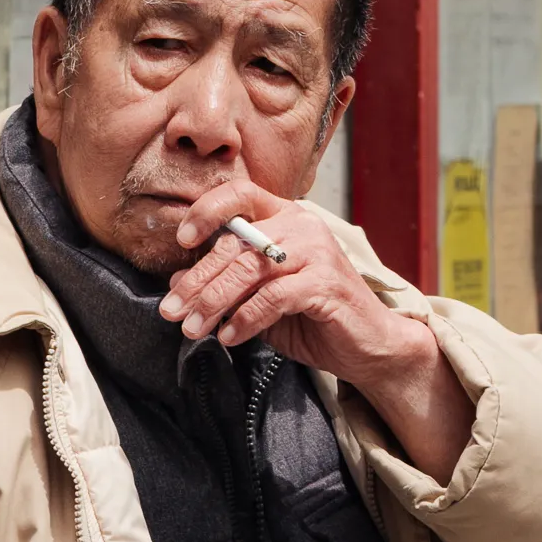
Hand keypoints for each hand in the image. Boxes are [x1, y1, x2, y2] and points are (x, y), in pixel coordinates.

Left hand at [159, 183, 471, 478]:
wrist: (370, 347)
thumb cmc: (316, 319)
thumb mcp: (262, 300)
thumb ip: (226, 285)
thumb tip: (176, 278)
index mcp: (287, 218)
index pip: (240, 195)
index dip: (206, 211)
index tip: (181, 240)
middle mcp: (302, 226)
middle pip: (235, 243)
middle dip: (197, 281)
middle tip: (171, 311)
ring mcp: (317, 252)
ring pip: (249, 270)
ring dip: (214, 302)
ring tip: (192, 329)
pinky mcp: (326, 283)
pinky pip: (273, 297)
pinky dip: (245, 319)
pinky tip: (229, 337)